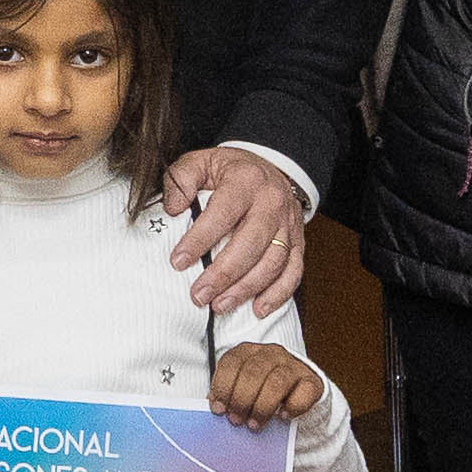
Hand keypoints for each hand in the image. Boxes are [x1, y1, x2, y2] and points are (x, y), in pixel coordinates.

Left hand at [159, 149, 311, 317]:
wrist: (268, 167)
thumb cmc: (229, 170)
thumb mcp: (200, 162)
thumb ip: (180, 180)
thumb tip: (173, 209)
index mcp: (246, 180)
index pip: (223, 213)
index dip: (200, 240)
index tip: (178, 262)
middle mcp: (272, 202)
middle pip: (251, 244)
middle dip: (223, 274)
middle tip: (199, 295)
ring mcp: (288, 224)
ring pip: (273, 262)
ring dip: (246, 289)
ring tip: (220, 305)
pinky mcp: (298, 242)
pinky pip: (294, 271)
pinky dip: (278, 294)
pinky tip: (258, 309)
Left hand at [208, 340, 328, 432]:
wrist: (296, 393)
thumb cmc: (261, 391)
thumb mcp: (241, 388)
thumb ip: (229, 394)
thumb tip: (217, 409)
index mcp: (248, 351)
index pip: (232, 362)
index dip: (222, 387)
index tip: (218, 409)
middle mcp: (271, 353)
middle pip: (253, 372)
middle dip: (241, 399)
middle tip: (236, 420)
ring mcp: (292, 365)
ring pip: (277, 381)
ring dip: (263, 406)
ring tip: (255, 424)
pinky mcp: (312, 381)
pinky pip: (304, 391)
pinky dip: (292, 406)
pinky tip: (283, 417)